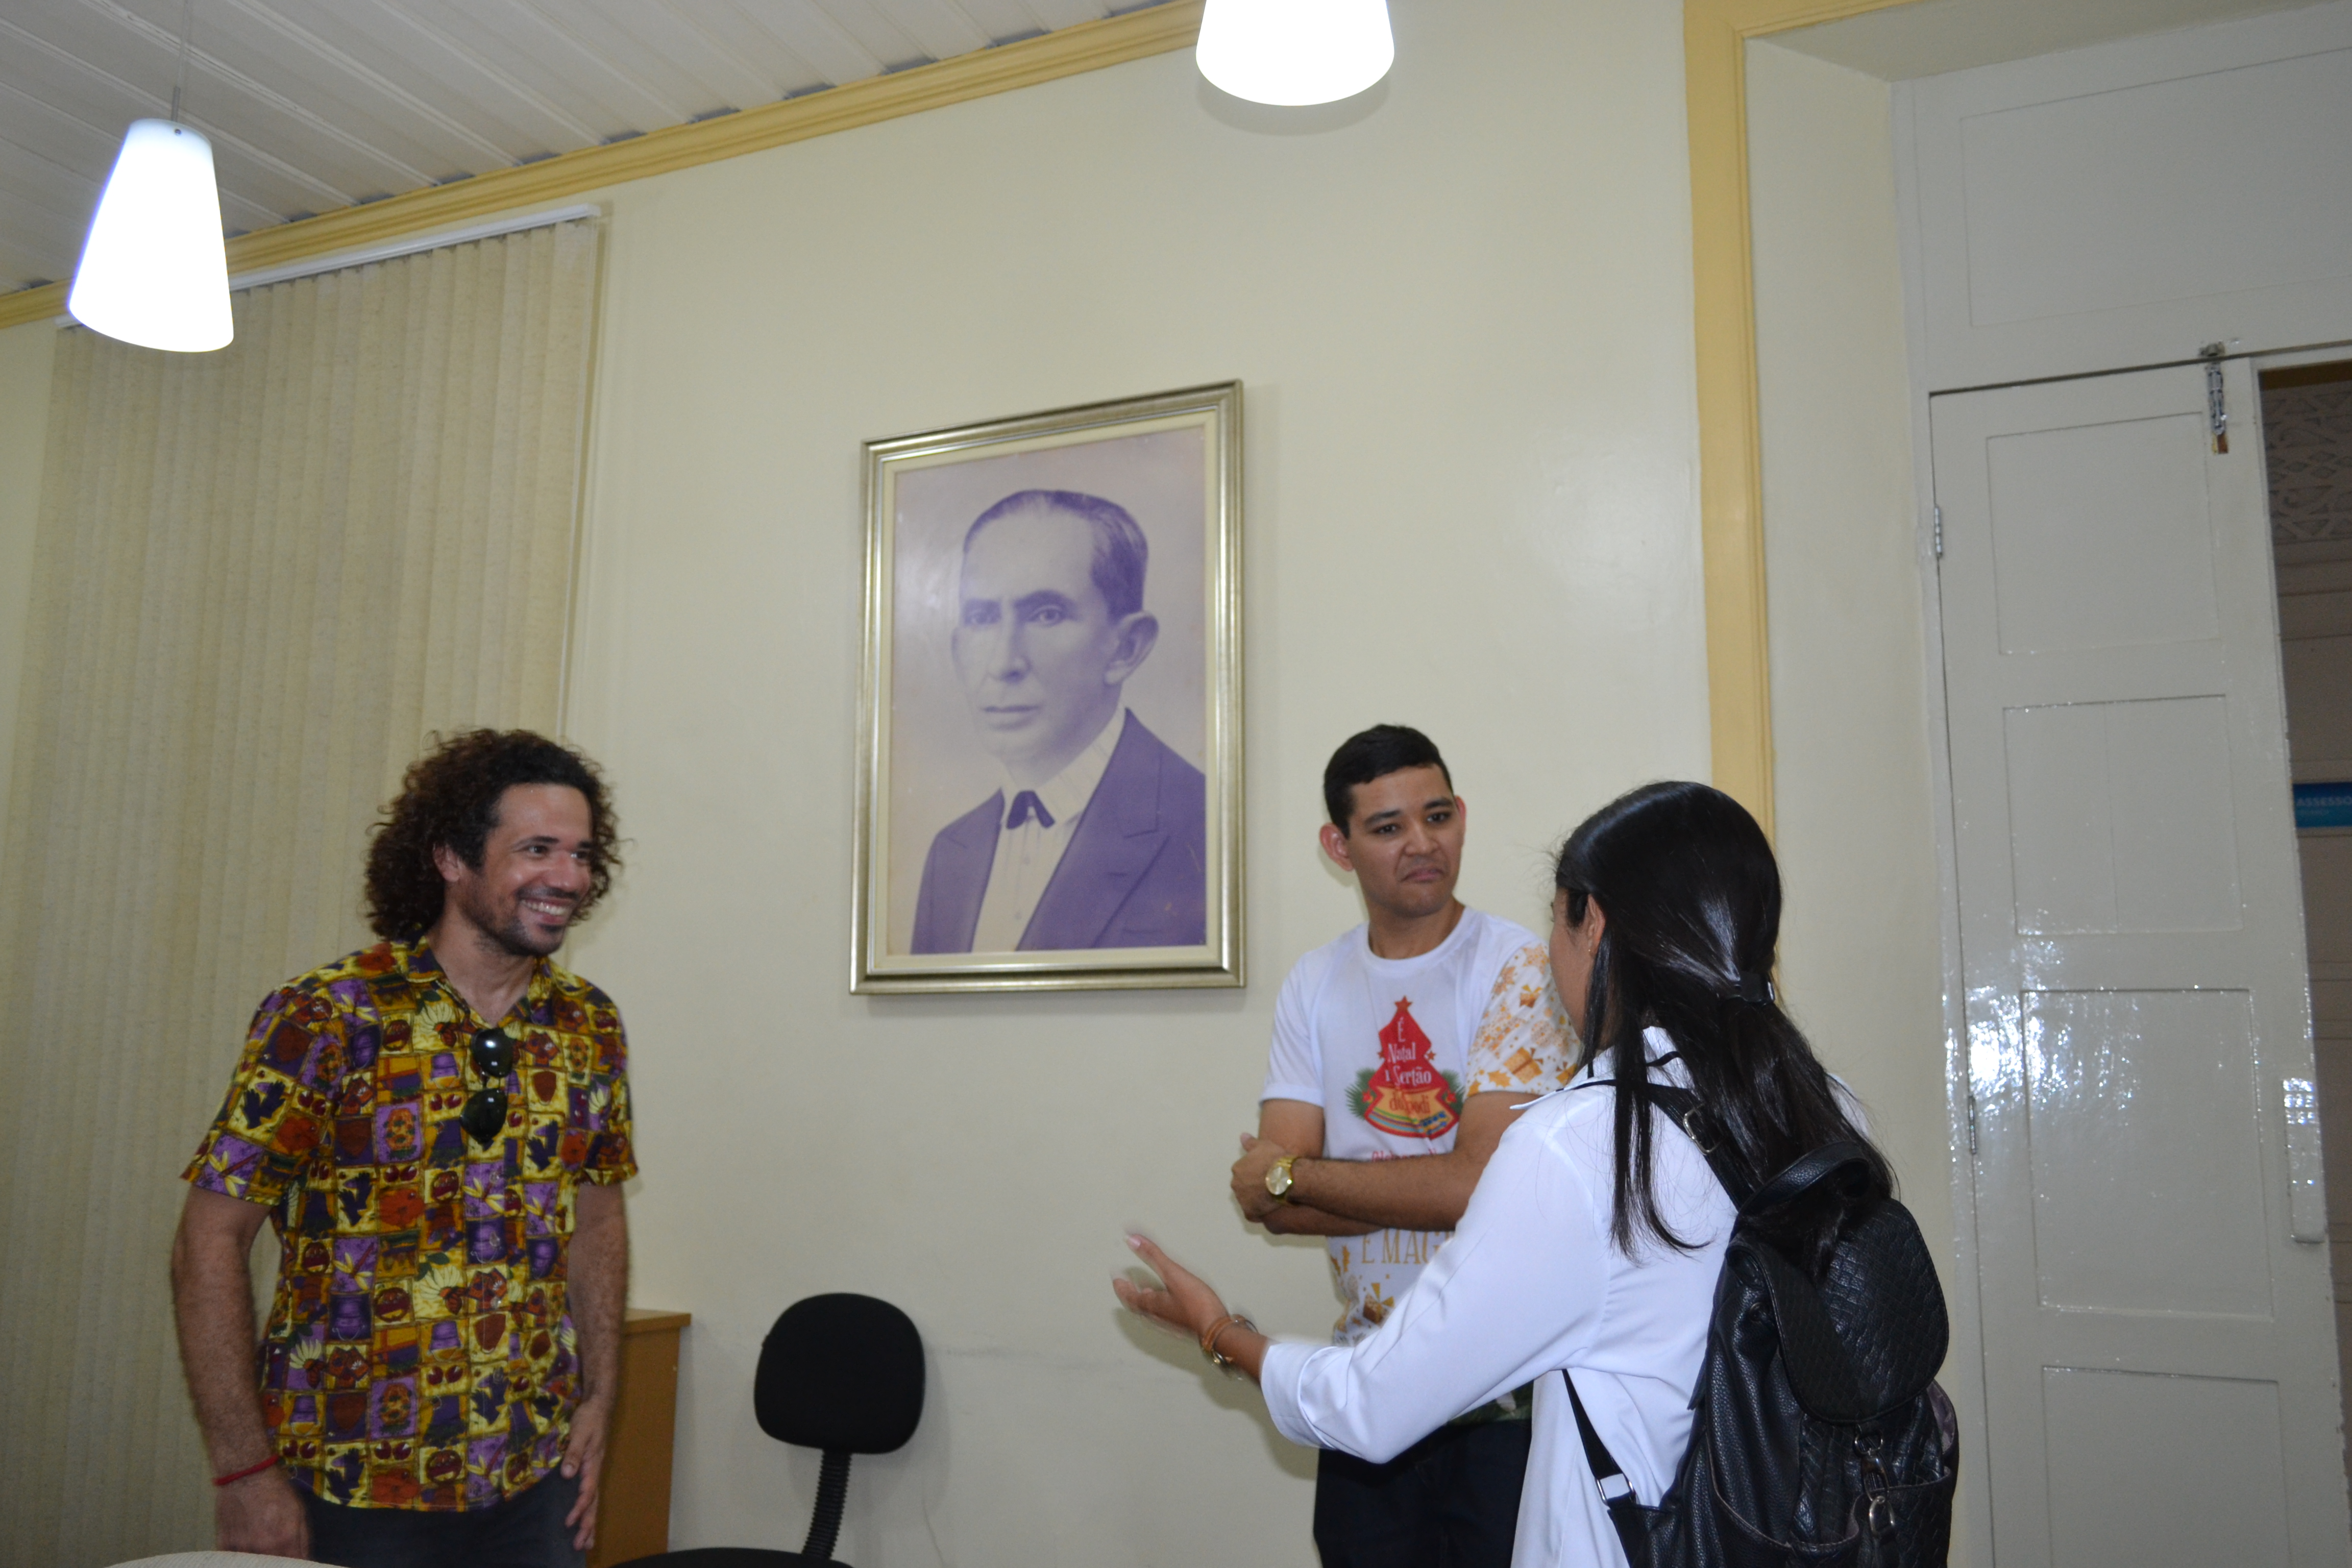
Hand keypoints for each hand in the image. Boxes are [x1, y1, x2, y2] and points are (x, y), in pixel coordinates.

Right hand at [215, 1464, 307, 1557]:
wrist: (246, 1474)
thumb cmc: (276, 1490)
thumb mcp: (299, 1511)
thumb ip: (302, 1540)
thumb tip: (304, 1561)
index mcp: (284, 1539)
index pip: (292, 1566)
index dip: (294, 1567)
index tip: (292, 1565)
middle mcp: (263, 1547)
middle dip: (275, 1566)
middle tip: (276, 1559)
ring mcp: (241, 1547)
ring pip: (251, 1565)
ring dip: (257, 1563)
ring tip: (261, 1549)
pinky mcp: (224, 1543)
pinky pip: (232, 1561)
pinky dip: (238, 1561)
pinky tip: (244, 1553)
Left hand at [561, 1393, 612, 1551]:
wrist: (598, 1405)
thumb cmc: (590, 1418)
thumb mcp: (580, 1432)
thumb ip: (574, 1453)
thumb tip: (568, 1475)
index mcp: (593, 1464)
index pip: (587, 1492)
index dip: (579, 1508)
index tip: (569, 1522)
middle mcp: (595, 1471)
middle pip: (593, 1503)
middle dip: (588, 1525)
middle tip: (581, 1545)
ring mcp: (593, 1470)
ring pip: (593, 1501)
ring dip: (589, 1521)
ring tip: (586, 1542)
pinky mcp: (589, 1468)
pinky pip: (590, 1494)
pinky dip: (587, 1509)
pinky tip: (583, 1517)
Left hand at [1113, 1233, 1229, 1341]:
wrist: (1216, 1328)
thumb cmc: (1196, 1302)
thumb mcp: (1173, 1273)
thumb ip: (1153, 1256)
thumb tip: (1132, 1240)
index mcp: (1151, 1305)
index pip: (1128, 1297)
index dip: (1121, 1287)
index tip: (1117, 1279)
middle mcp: (1157, 1316)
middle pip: (1137, 1306)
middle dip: (1130, 1294)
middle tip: (1125, 1286)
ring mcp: (1170, 1323)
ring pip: (1150, 1312)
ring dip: (1144, 1300)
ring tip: (1145, 1291)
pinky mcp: (1182, 1325)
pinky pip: (1162, 1315)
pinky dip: (1158, 1305)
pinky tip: (1168, 1301)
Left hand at [1231, 1133, 1293, 1222]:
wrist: (1287, 1177)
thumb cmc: (1275, 1159)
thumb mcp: (1264, 1145)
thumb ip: (1250, 1143)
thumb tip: (1242, 1135)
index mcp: (1237, 1168)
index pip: (1243, 1172)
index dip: (1256, 1172)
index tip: (1266, 1173)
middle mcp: (1236, 1184)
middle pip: (1244, 1186)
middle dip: (1253, 1186)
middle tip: (1269, 1185)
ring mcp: (1242, 1199)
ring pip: (1247, 1200)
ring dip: (1255, 1199)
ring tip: (1271, 1197)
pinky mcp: (1250, 1212)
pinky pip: (1252, 1214)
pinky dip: (1258, 1212)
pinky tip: (1268, 1209)